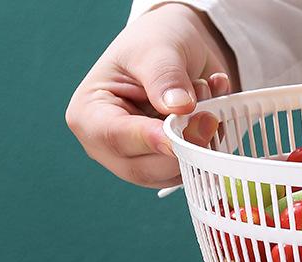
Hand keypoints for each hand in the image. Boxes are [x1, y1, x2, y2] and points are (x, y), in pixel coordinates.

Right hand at [66, 3, 237, 187]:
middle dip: (184, 145)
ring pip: (175, 175)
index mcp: (90, 115)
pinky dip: (212, 146)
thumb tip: (180, 107)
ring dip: (201, 143)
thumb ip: (165, 77)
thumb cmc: (153, 45)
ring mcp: (141, 162)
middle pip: (147, 169)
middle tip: (210, 115)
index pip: (115, 139)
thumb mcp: (156, 49)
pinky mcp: (169, 169)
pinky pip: (196, 171)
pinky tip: (212, 113)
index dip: (151, 140)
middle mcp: (110, 148)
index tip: (180, 134)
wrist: (177, 51)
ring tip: (205, 98)